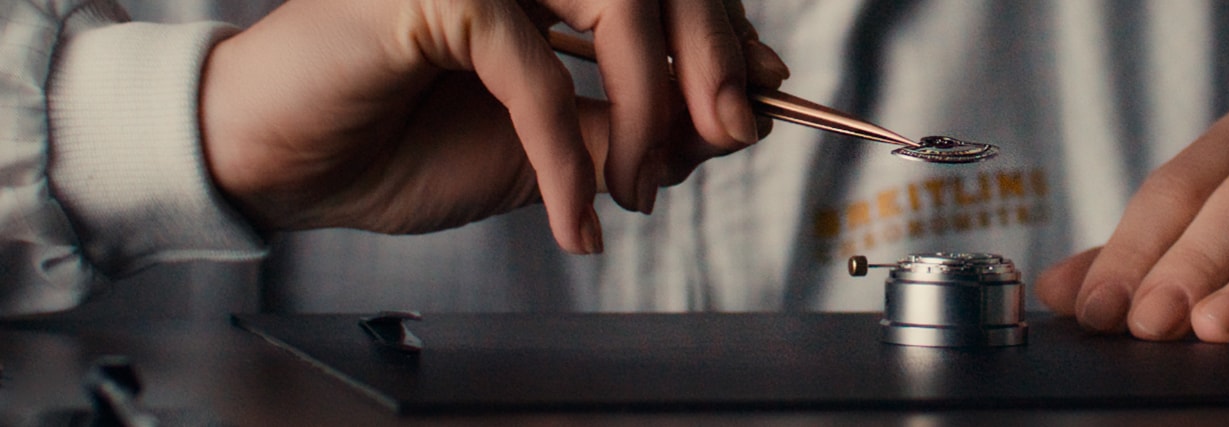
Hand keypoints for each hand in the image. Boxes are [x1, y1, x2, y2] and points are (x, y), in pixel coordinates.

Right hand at [200, 0, 788, 252]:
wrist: (283, 165)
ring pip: (620, 12)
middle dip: (712, 63)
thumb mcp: (550, 144)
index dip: (727, 33)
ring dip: (649, 112)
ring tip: (632, 188)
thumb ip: (633, 124)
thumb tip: (735, 118)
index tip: (764, 96)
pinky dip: (566, 156)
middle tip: (728, 136)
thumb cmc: (398, 143)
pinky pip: (538, 74)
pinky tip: (574, 215)